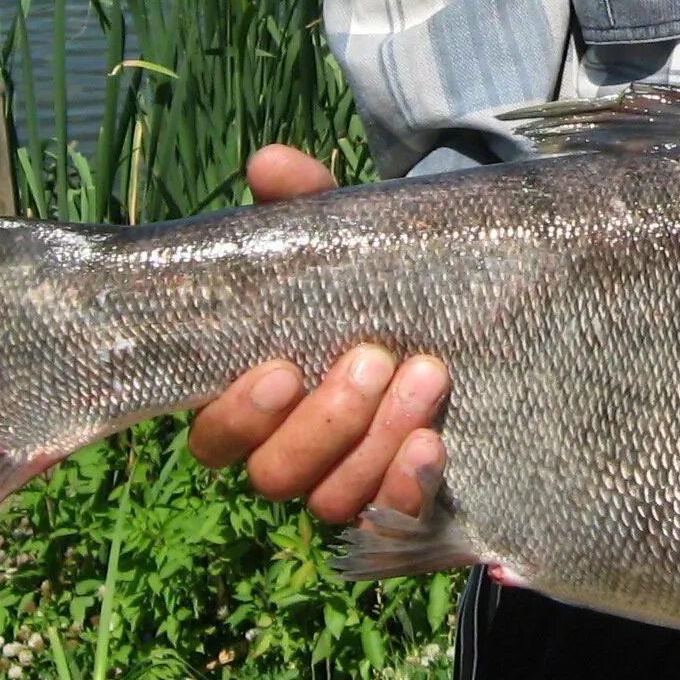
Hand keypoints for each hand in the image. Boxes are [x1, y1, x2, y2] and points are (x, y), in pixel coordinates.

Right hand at [185, 144, 449, 525]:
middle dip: (326, 420)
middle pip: (276, 474)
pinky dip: (408, 486)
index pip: (215, 439)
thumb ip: (306, 206)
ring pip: (335, 498)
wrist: (463, 316)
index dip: (239, 415)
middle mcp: (296, 455)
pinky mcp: (402, 501)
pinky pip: (394, 518)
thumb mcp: (347, 241)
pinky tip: (435, 444)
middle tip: (373, 357)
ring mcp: (350, 484)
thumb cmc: (378, 284)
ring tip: (426, 375)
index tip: (282, 368)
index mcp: (261, 403)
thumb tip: (269, 162)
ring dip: (376, 441)